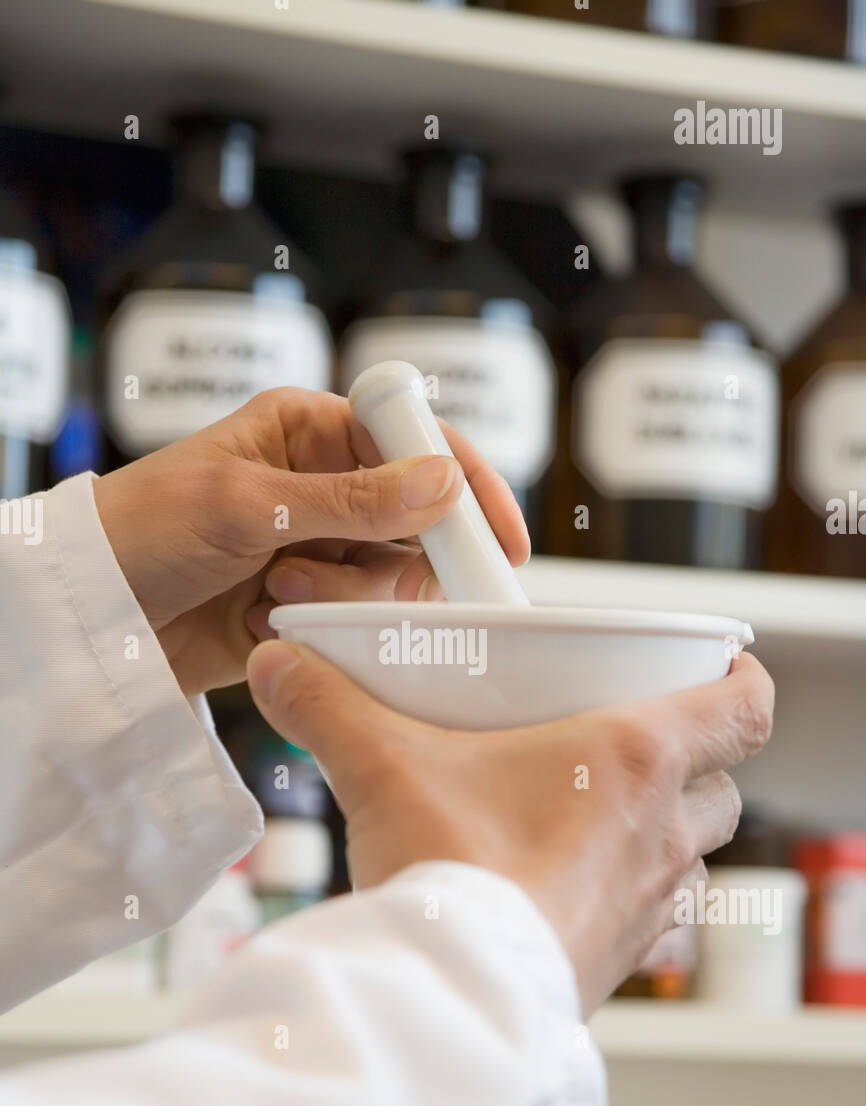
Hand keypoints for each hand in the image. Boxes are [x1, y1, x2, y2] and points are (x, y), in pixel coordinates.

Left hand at [94, 388, 527, 694]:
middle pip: (416, 522)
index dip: (466, 484)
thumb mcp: (244, 503)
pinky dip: (329, 626)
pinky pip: (356, 622)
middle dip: (405, 556)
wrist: (88, 614)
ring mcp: (316, 551)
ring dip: (345, 593)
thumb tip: (444, 484)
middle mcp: (321, 489)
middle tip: (387, 580)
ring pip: (389, 579)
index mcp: (308, 432)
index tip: (500, 538)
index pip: (414, 445)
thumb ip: (349, 500)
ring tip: (279, 590)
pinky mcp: (306, 608)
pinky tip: (276, 618)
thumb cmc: (142, 528)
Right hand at [247, 644, 773, 1013]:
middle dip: (694, 762)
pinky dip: (644, 905)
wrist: (450, 1001)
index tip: (715, 669)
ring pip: (702, 858)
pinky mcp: (620, 961)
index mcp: (632, 759)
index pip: (743, 707)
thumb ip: (328, 705)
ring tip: (610, 822)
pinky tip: (586, 895)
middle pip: (724, 784)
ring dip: (672, 835)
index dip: (739, 680)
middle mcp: (660, 831)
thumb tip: (278, 664)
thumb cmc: (447, 872)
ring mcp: (649, 904)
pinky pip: (664, 926)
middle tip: (634, 745)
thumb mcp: (381, 766)